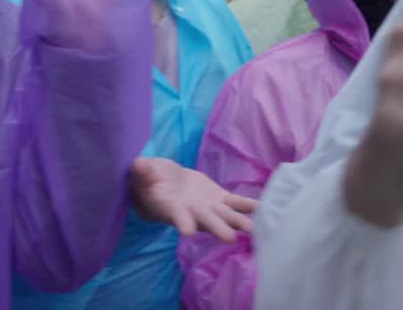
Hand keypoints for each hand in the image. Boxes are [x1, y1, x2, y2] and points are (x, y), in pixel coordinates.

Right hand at [130, 157, 258, 242]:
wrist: (164, 182)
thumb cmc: (147, 181)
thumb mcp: (141, 174)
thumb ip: (142, 172)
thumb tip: (138, 164)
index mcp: (171, 208)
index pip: (177, 217)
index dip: (182, 223)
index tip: (187, 233)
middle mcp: (192, 213)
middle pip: (205, 222)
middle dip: (218, 229)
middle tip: (230, 238)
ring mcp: (208, 207)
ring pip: (224, 216)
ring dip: (239, 222)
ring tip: (253, 229)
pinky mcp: (219, 198)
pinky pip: (235, 203)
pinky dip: (248, 206)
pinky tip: (264, 208)